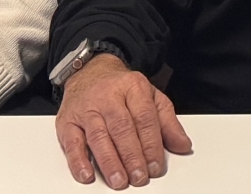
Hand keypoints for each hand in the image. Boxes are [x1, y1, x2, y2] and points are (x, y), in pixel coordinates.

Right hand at [57, 55, 192, 188]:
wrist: (89, 71)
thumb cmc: (121, 88)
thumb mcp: (150, 97)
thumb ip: (167, 122)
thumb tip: (183, 145)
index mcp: (133, 87)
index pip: (144, 118)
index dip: (151, 144)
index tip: (156, 166)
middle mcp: (108, 96)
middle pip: (121, 128)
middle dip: (132, 156)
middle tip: (139, 177)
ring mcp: (86, 108)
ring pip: (98, 136)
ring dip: (109, 161)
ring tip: (119, 180)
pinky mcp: (67, 120)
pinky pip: (71, 142)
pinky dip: (78, 160)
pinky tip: (86, 174)